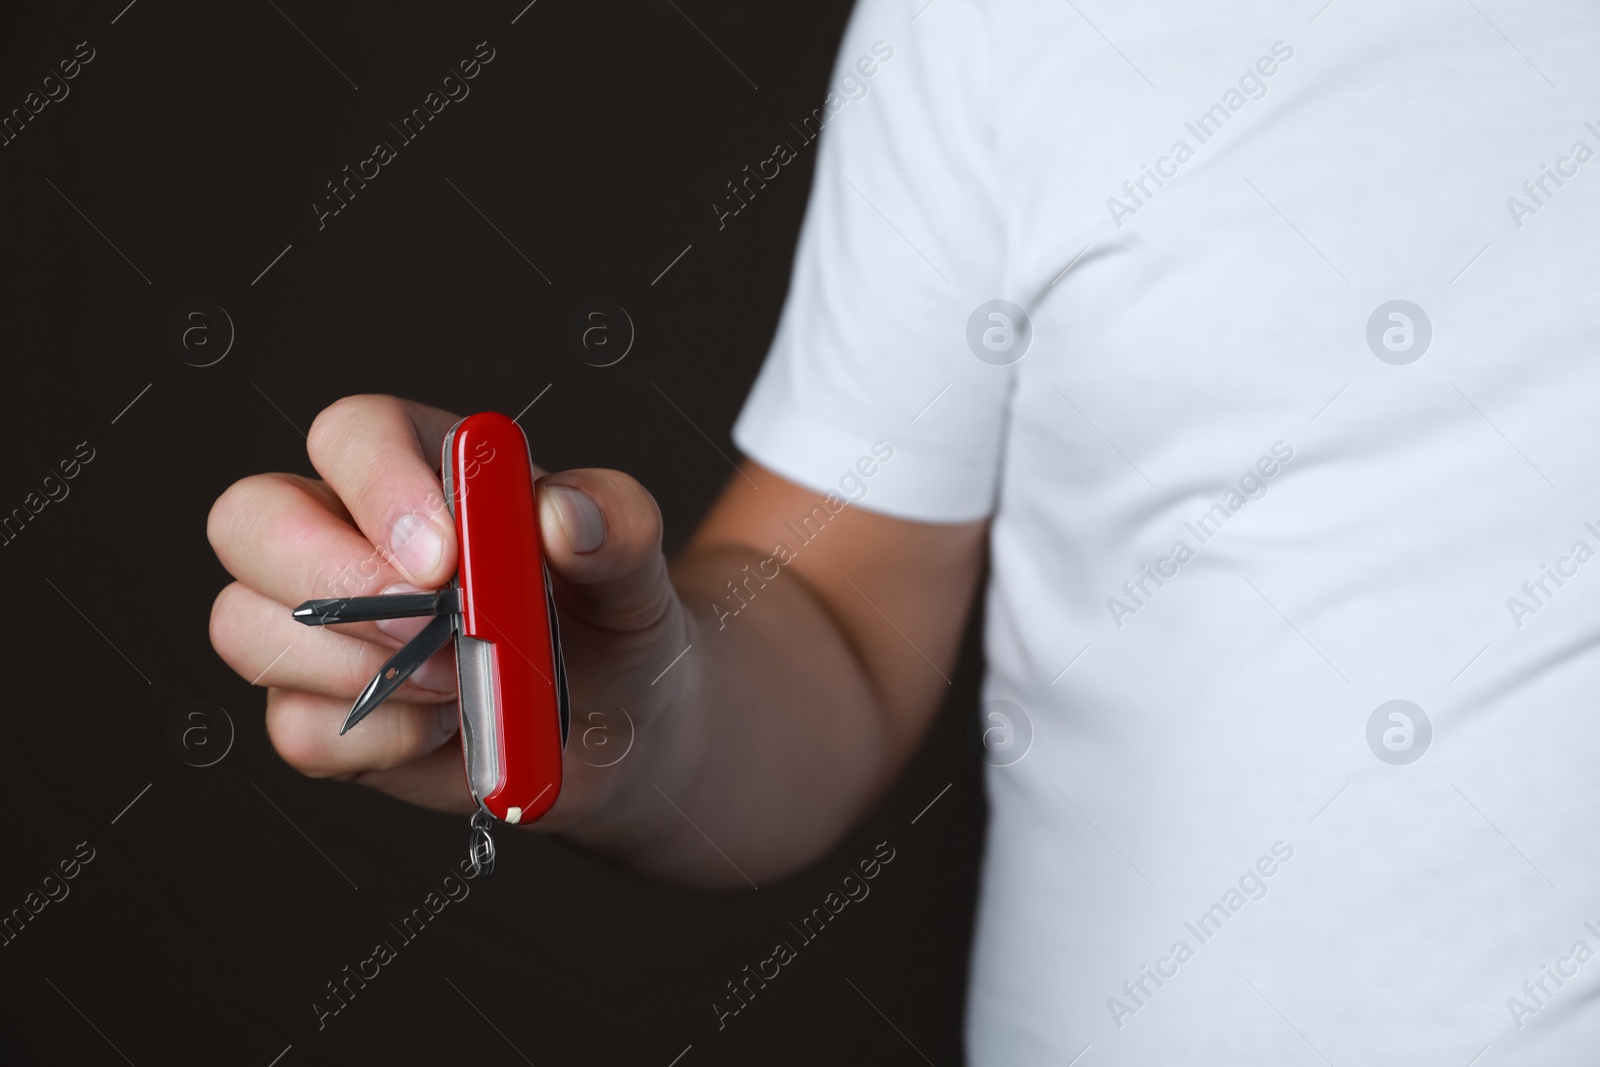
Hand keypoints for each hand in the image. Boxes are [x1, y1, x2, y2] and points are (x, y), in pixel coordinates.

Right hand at [207, 394, 693, 832]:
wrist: (622, 723)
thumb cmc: (614, 620)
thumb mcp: (635, 567)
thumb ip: (615, 524)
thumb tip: (565, 512)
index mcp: (421, 462)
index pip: (350, 434)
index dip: (378, 485)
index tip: (444, 556)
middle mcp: (347, 530)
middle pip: (249, 518)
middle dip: (330, 578)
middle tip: (430, 624)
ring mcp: (319, 623)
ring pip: (246, 625)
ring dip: (360, 669)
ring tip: (462, 680)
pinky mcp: (316, 710)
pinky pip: (293, 727)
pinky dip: (377, 739)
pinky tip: (444, 729)